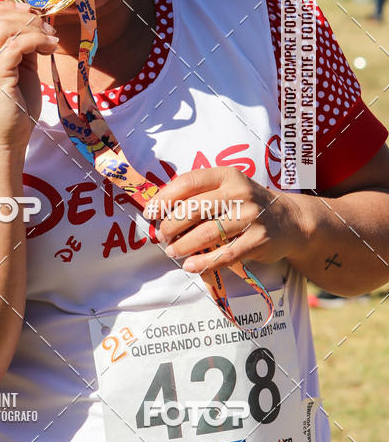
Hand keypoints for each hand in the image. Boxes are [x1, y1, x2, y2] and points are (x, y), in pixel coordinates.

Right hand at [0, 1, 57, 151]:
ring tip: (51, 38)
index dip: (6, 7)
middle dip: (25, 16)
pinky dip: (37, 40)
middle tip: (48, 27)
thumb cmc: (13, 109)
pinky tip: (50, 48)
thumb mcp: (17, 70)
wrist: (5, 143)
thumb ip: (20, 46)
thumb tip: (36, 22)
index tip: (31, 13)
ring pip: (3, 26)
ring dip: (33, 27)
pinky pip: (17, 44)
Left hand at [143, 167, 304, 272]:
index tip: (150, 212)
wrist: (290, 220)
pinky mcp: (258, 240)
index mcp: (227, 175)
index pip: (189, 182)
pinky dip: (204, 262)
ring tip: (172, 251)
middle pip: (194, 209)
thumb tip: (159, 209)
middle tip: (162, 236)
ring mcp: (251, 217)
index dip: (165, 198)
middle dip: (171, 225)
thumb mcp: (228, 188)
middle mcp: (240, 193)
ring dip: (184, 245)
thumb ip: (200, 194)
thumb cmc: (247, 204)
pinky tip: (190, 266)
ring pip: (207, 233)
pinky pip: (225, 254)